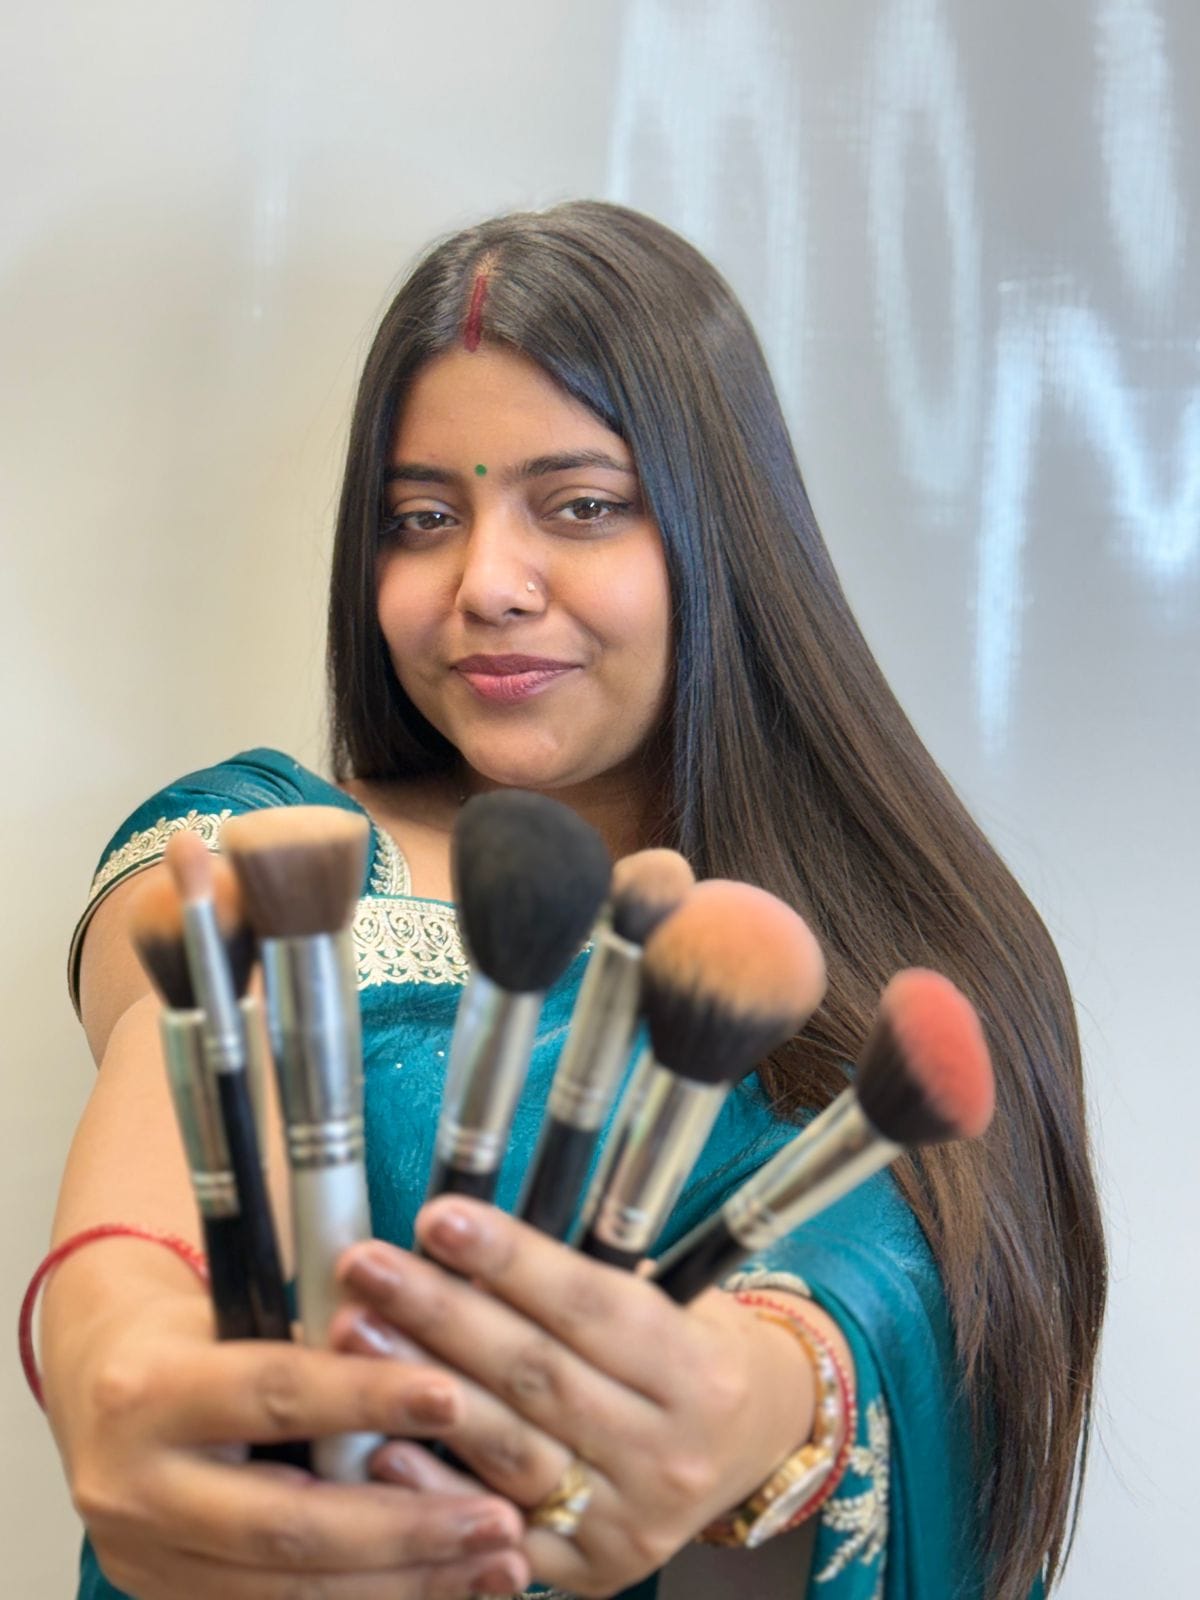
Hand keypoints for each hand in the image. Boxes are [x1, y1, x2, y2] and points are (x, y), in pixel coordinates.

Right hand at [43, 1283, 529, 1598]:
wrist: (99, 1386)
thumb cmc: (192, 1332)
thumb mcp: (241, 1307)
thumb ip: (319, 1339)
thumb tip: (432, 1347)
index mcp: (151, 1392)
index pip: (275, 1395)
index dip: (366, 1398)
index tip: (453, 1396)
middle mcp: (137, 1489)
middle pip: (286, 1525)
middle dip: (405, 1528)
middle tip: (497, 1518)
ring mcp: (149, 1561)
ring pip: (290, 1593)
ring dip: (407, 1584)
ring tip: (498, 1564)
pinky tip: (443, 1590)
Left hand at [332, 1200, 825, 1597]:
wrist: (754, 1447)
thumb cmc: (692, 1349)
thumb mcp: (667, 1297)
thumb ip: (581, 1279)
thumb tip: (466, 1236)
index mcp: (696, 1370)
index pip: (590, 1306)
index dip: (510, 1259)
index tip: (439, 1218)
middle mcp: (670, 1452)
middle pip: (536, 1375)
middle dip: (441, 1314)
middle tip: (367, 1267)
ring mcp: (631, 1522)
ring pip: (509, 1450)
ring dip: (421, 1389)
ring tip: (356, 1331)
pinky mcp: (593, 1572)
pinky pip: (502, 1534)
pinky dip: (438, 1491)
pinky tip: (381, 1447)